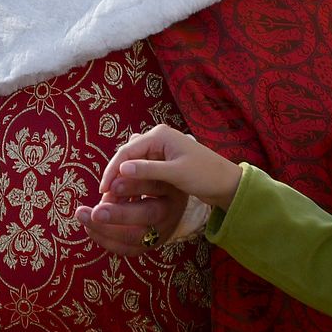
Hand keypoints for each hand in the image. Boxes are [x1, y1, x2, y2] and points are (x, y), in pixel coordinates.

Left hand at [75, 176, 186, 256]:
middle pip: (148, 214)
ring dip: (106, 229)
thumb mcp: (142, 172)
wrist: (169, 204)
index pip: (154, 185)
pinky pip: (129, 249)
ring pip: (136, 236)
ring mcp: (163, 231)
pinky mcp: (152, 245)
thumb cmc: (149, 180)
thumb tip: (106, 191)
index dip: (132, 186)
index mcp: (170, 187)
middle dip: (119, 214)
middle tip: (95, 212)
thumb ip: (125, 178)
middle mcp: (171, 210)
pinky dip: (107, 241)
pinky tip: (90, 229)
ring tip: (82, 217)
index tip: (111, 185)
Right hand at [102, 124, 239, 207]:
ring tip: (114, 196)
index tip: (103, 190)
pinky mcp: (163, 160)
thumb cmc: (206, 175)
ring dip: (123, 178)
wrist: (227, 183)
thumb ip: (148, 170)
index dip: (112, 170)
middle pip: (127, 155)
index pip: (127, 151)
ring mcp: (160, 148)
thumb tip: (121, 170)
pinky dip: (134, 179)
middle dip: (115, 174)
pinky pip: (142, 168)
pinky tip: (128, 193)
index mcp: (160, 135)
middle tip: (105, 196)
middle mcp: (158, 138)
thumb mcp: (176, 174)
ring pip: (133, 162)